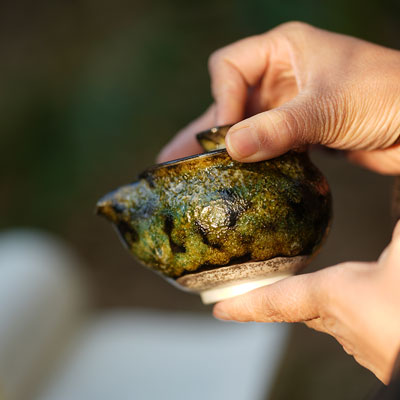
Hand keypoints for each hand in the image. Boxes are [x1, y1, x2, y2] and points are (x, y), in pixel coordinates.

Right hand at [158, 22, 399, 173]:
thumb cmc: (386, 94)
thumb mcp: (325, 108)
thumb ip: (277, 128)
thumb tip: (231, 149)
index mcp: (283, 51)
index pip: (229, 67)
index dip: (221, 99)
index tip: (226, 134)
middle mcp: (281, 75)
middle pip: (229, 100)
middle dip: (205, 131)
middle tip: (173, 160)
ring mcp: (288, 105)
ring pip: (244, 125)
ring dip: (222, 150)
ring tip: (189, 175)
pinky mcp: (297, 131)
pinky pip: (263, 143)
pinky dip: (250, 160)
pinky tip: (232, 179)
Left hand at [213, 220, 399, 383]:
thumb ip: (393, 204)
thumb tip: (388, 159)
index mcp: (341, 298)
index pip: (278, 301)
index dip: (247, 304)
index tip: (217, 311)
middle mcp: (350, 327)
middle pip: (306, 310)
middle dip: (284, 298)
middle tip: (261, 290)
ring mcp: (374, 345)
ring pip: (336, 319)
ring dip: (325, 302)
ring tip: (317, 288)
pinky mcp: (396, 351)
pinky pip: (366, 327)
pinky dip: (360, 311)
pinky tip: (377, 302)